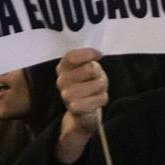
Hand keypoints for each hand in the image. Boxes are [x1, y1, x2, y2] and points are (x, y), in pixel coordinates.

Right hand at [53, 48, 109, 164]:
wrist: (84, 111)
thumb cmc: (88, 84)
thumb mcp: (90, 68)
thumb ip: (90, 60)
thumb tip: (97, 54)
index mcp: (63, 68)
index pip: (71, 56)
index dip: (88, 53)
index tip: (99, 55)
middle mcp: (61, 81)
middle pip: (88, 69)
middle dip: (99, 74)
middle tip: (96, 80)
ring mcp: (66, 95)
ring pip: (97, 84)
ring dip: (102, 87)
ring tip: (97, 91)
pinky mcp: (74, 108)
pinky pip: (99, 98)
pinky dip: (103, 99)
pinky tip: (96, 101)